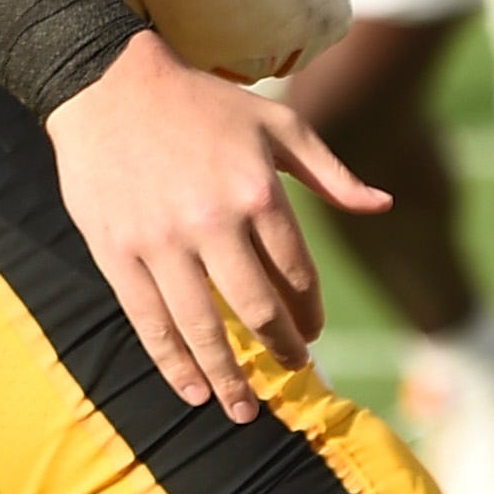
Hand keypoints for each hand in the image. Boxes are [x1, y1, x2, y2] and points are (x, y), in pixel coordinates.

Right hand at [47, 33, 391, 421]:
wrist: (109, 83)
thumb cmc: (202, 104)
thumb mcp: (276, 124)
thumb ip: (330, 173)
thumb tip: (384, 206)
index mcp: (258, 191)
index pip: (297, 273)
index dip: (310, 312)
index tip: (313, 332)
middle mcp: (212, 221)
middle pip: (256, 310)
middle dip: (280, 350)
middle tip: (292, 371)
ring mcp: (161, 241)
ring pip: (202, 328)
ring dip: (228, 377)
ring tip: (243, 409)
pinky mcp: (118, 252)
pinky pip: (149, 321)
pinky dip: (173, 363)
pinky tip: (192, 390)